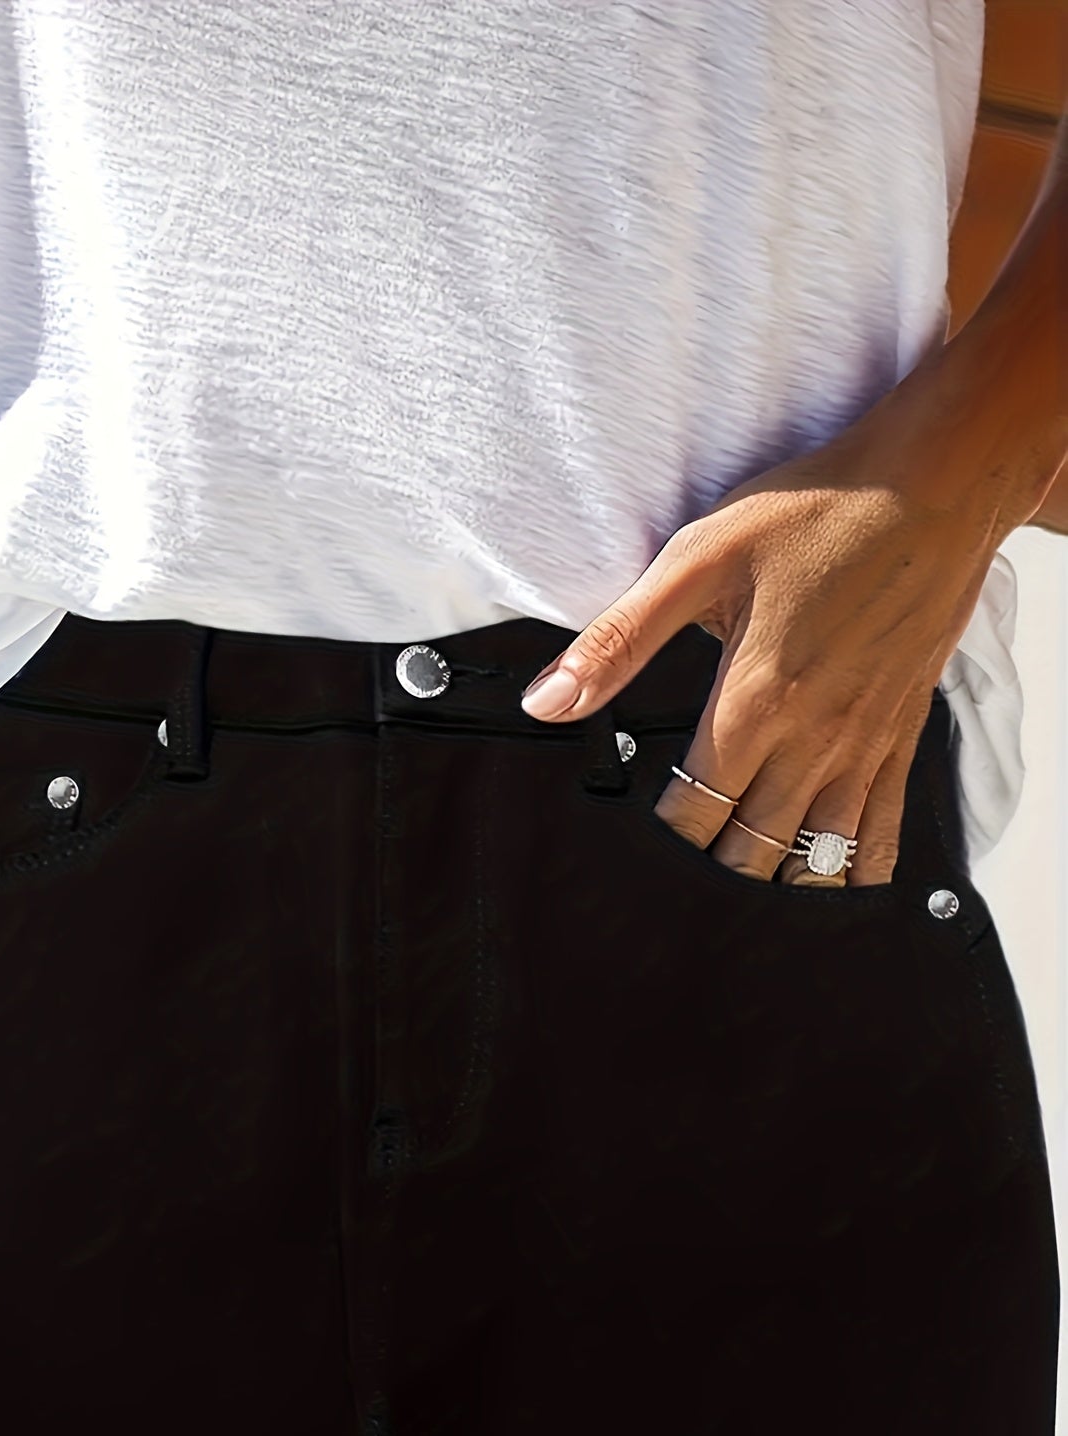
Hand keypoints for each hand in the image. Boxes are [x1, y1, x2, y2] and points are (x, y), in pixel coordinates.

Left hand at [518, 376, 1011, 885]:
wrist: (939, 482)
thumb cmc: (818, 510)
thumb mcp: (698, 560)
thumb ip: (619, 639)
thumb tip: (547, 700)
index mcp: (755, 703)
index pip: (696, 813)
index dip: (661, 844)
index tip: (634, 854)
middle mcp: (815, 738)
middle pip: (754, 849)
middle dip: (713, 873)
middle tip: (678, 888)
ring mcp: (865, 742)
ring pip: (820, 855)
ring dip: (780, 882)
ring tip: (742, 902)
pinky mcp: (904, 731)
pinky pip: (884, 829)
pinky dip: (856, 867)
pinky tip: (835, 885)